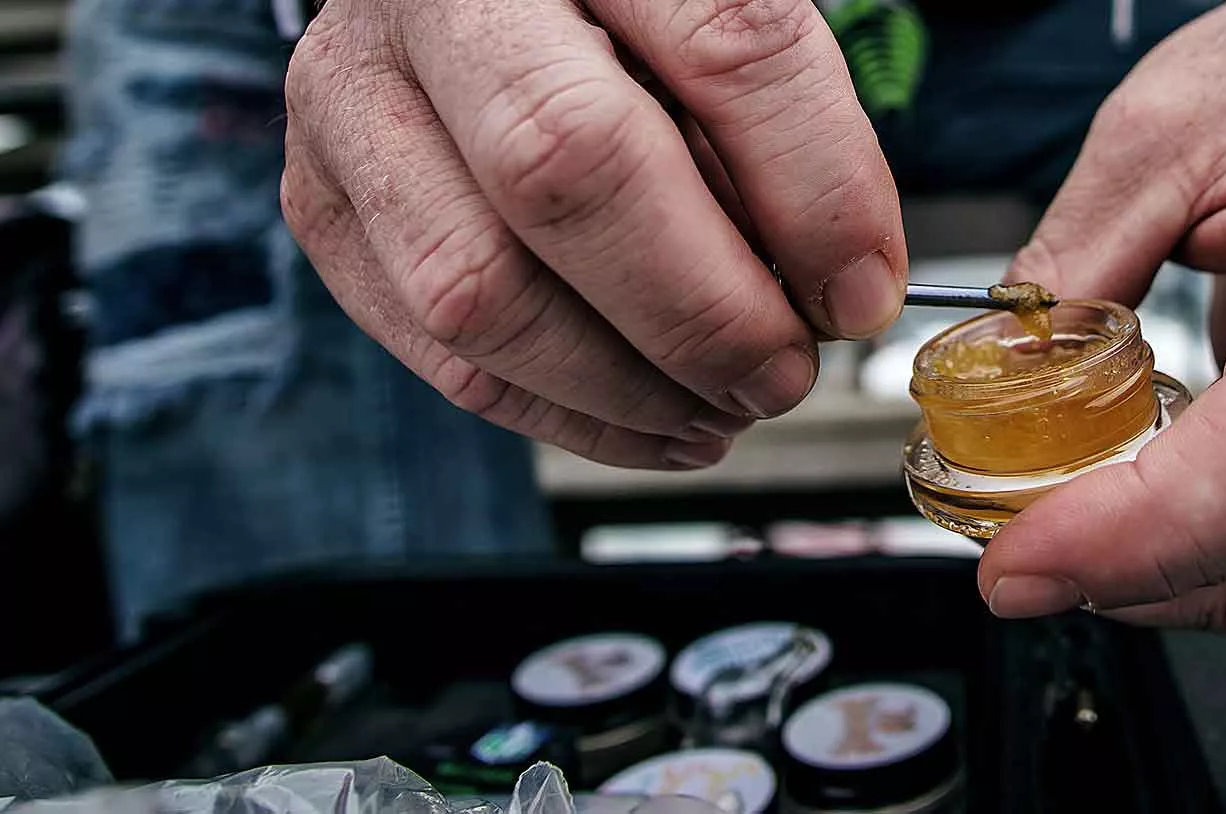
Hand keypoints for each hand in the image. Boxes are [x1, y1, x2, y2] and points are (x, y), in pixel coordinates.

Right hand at [282, 0, 905, 467]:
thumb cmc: (624, 15)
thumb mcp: (718, 15)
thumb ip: (787, 120)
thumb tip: (843, 293)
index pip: (725, 45)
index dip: (813, 189)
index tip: (860, 290)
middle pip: (566, 165)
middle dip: (702, 310)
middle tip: (782, 371)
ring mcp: (356, 95)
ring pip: (478, 287)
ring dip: (628, 386)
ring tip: (721, 408)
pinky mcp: (323, 198)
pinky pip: (437, 349)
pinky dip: (565, 414)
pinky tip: (652, 421)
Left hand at [978, 0, 1225, 629]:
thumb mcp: (1155, 130)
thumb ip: (1075, 261)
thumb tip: (996, 380)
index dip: (1155, 523)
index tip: (1032, 555)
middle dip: (1132, 566)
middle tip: (1010, 560)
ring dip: (1162, 569)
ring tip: (1055, 530)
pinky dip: (1199, 539)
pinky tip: (1125, 502)